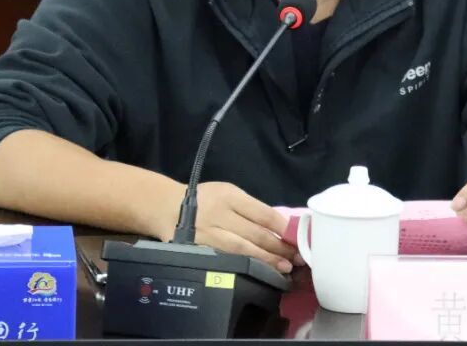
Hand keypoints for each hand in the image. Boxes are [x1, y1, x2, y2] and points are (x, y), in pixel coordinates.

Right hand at [161, 182, 299, 273]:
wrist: (167, 208)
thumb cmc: (206, 200)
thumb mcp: (228, 193)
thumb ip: (250, 209)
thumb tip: (280, 227)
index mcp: (230, 196)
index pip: (262, 213)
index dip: (282, 226)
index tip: (297, 236)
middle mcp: (220, 214)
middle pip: (256, 233)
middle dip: (280, 247)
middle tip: (298, 257)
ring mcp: (209, 234)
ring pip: (243, 250)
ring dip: (266, 260)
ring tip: (284, 267)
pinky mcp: (201, 250)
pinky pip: (227, 260)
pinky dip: (246, 267)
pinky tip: (260, 273)